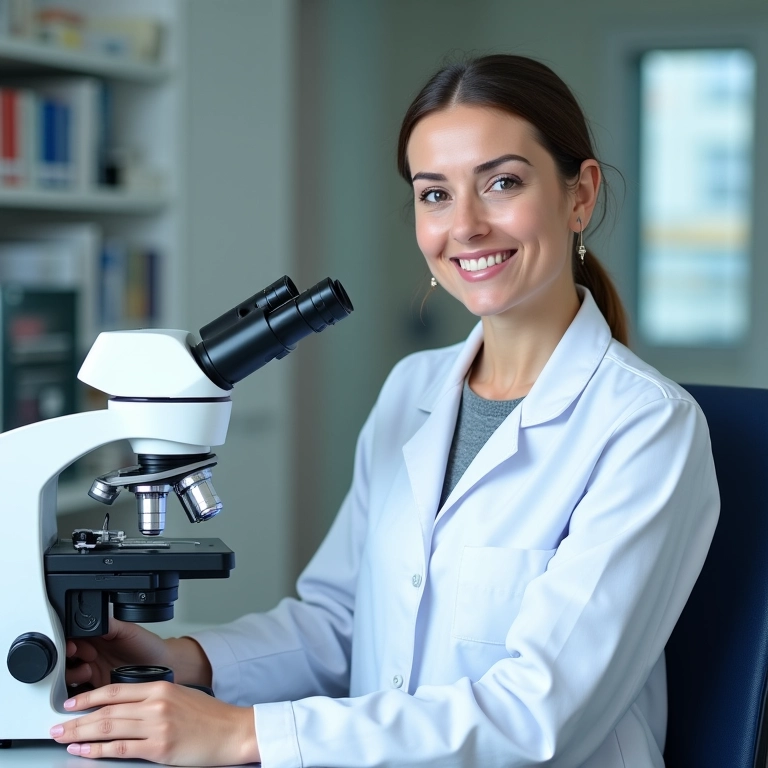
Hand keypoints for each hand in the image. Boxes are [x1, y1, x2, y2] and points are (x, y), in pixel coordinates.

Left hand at [50, 681, 259, 764]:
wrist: (233, 731)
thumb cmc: (210, 715)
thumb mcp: (180, 696)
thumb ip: (153, 698)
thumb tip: (124, 708)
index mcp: (160, 687)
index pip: (115, 690)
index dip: (88, 697)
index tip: (71, 704)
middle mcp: (156, 704)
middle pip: (107, 711)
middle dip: (76, 720)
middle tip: (56, 726)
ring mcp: (157, 726)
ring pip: (109, 729)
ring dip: (81, 735)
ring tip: (63, 739)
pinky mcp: (160, 748)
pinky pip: (122, 749)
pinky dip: (99, 751)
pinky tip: (85, 752)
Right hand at [66, 618, 172, 689]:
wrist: (160, 665)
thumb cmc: (146, 645)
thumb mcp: (127, 630)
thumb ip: (108, 625)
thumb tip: (92, 619)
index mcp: (95, 638)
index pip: (72, 639)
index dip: (67, 642)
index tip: (71, 645)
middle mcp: (90, 655)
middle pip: (66, 658)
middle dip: (66, 658)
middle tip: (76, 655)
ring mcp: (92, 672)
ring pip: (69, 675)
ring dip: (72, 673)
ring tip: (87, 670)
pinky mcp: (96, 689)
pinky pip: (79, 692)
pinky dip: (76, 692)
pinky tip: (85, 687)